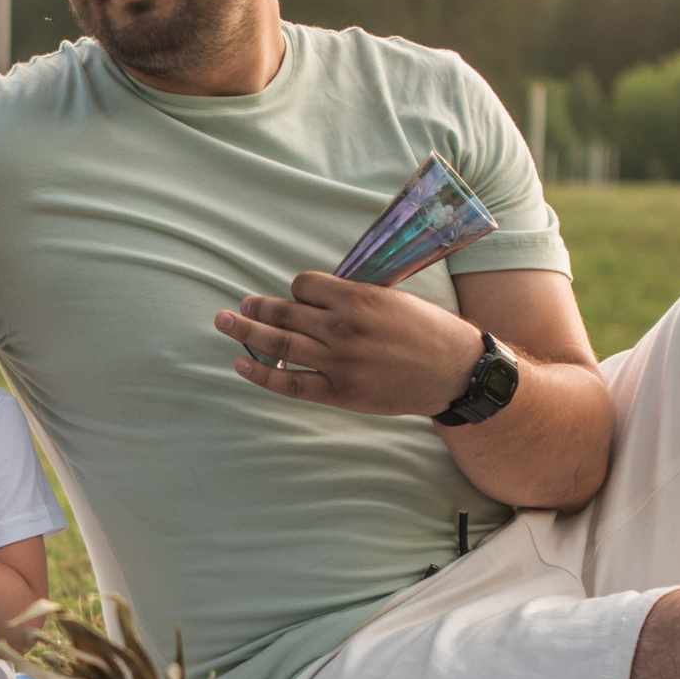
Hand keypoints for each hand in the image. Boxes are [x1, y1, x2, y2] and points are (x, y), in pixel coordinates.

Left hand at [217, 272, 486, 416]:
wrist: (455, 372)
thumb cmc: (427, 330)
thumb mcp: (392, 298)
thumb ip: (351, 296)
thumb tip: (310, 295)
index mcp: (358, 298)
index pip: (304, 285)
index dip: (296, 289)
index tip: (296, 296)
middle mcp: (344, 329)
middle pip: (284, 312)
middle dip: (257, 307)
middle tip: (239, 305)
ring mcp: (339, 363)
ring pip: (280, 344)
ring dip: (246, 331)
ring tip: (224, 322)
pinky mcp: (341, 393)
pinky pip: (290, 383)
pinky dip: (261, 373)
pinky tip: (241, 363)